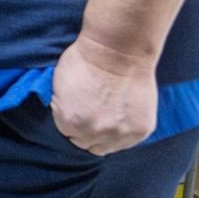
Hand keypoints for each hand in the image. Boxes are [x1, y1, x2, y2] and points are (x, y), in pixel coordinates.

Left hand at [50, 32, 158, 154]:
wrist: (119, 50)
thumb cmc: (86, 61)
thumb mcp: (58, 85)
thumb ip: (61, 108)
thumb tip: (64, 117)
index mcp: (69, 122)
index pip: (67, 134)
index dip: (73, 121)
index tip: (79, 111)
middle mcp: (93, 133)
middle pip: (86, 143)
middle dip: (87, 130)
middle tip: (94, 113)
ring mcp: (119, 134)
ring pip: (106, 147)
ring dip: (105, 136)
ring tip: (109, 116)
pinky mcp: (140, 130)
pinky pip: (127, 142)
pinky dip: (124, 132)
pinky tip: (122, 116)